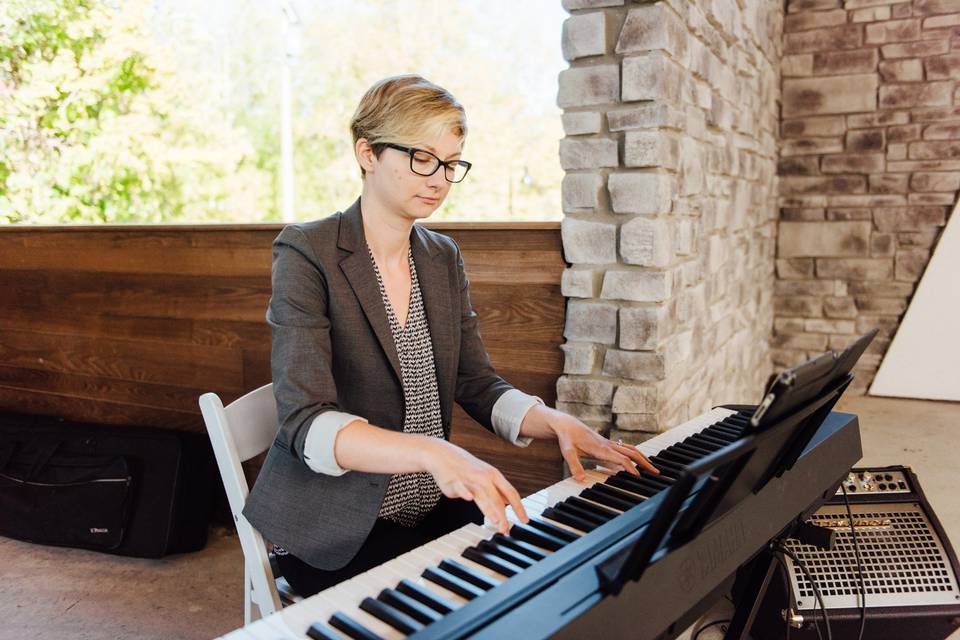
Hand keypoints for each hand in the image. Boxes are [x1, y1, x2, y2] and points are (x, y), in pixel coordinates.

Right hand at [421, 440, 528, 534]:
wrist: (443, 455)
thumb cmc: (466, 467)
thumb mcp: (487, 475)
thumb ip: (497, 489)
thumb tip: (509, 501)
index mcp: (494, 476)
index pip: (511, 493)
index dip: (519, 507)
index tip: (525, 520)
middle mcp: (484, 477)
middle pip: (497, 498)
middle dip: (503, 516)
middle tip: (506, 530)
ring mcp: (470, 479)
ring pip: (481, 495)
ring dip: (489, 509)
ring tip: (496, 521)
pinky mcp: (454, 481)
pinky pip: (460, 487)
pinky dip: (464, 492)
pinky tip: (468, 498)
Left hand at [526, 406, 658, 481]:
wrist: (566, 425)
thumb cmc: (567, 438)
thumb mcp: (567, 452)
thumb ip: (574, 465)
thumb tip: (581, 479)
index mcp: (601, 448)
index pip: (620, 459)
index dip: (630, 468)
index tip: (640, 477)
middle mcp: (608, 445)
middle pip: (631, 453)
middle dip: (644, 463)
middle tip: (656, 473)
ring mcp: (609, 444)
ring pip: (631, 450)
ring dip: (642, 458)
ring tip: (652, 467)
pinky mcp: (607, 444)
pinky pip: (625, 449)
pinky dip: (635, 454)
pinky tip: (638, 460)